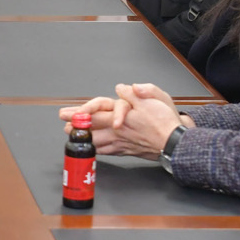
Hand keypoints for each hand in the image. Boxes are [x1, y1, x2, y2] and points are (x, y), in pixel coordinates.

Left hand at [61, 84, 184, 160]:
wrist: (175, 143)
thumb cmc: (166, 121)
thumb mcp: (154, 97)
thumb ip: (135, 92)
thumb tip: (121, 88)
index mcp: (122, 117)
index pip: (96, 113)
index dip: (80, 113)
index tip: (68, 114)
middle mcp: (119, 131)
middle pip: (92, 128)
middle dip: (76, 127)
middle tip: (63, 125)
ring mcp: (122, 143)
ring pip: (97, 142)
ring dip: (83, 139)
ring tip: (71, 137)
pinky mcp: (127, 150)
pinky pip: (107, 151)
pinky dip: (97, 149)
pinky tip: (93, 148)